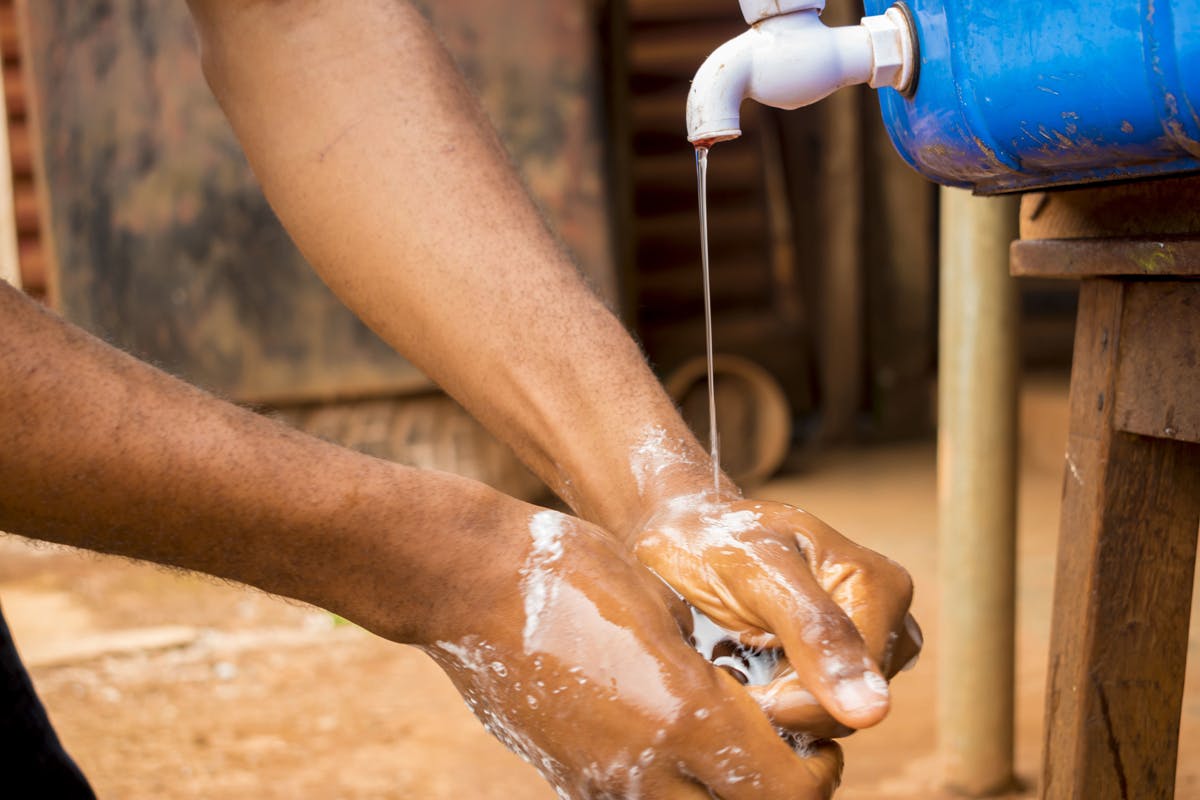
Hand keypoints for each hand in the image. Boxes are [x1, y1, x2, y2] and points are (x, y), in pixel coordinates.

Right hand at [419, 504, 842, 799]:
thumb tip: (745, 704)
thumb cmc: (573, 574)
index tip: (814, 739)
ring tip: (720, 747)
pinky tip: (664, 744)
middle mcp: (647, 767)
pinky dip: (668, 790)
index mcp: (686, 714)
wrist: (474, 586)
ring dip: (718, 793)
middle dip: (772, 790)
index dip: (815, 771)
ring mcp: (600, 782)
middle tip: (778, 751)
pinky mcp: (567, 780)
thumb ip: (715, 669)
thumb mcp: (666, 605)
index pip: (787, 789)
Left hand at [630, 493, 920, 736]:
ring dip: (777, 700)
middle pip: (848, 705)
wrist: (694, 533)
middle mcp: (890, 618)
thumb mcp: (757, 573)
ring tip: (737, 659)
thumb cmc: (720, 540)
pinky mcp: (845, 663)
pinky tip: (749, 667)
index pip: (856, 689)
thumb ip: (815, 632)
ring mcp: (870, 643)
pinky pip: (818, 707)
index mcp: (882, 587)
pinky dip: (777, 698)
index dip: (792, 703)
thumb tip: (873, 712)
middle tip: (729, 664)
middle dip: (783, 700)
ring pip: (832, 713)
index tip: (736, 683)